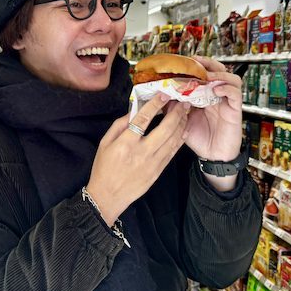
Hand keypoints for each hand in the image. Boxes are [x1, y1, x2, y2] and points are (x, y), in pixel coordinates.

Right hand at [86, 94, 188, 225]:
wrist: (109, 196)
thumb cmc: (104, 168)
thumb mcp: (104, 143)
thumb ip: (119, 125)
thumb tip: (133, 111)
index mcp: (125, 143)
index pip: (143, 119)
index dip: (155, 105)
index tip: (164, 94)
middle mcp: (141, 152)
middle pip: (165, 128)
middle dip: (176, 113)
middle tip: (182, 102)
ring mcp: (152, 163)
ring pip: (172, 139)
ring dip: (181, 124)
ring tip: (186, 112)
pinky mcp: (158, 171)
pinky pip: (172, 152)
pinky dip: (180, 139)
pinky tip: (183, 129)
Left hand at [183, 58, 242, 161]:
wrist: (212, 156)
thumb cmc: (199, 139)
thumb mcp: (181, 121)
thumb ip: (173, 107)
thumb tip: (161, 94)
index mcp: (205, 95)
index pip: (204, 73)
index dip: (196, 65)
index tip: (184, 60)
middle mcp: (217, 96)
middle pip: (219, 70)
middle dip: (208, 64)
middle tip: (196, 61)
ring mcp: (227, 102)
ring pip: (231, 78)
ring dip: (219, 74)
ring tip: (207, 75)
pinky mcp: (234, 110)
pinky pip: (235, 94)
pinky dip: (226, 88)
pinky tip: (216, 89)